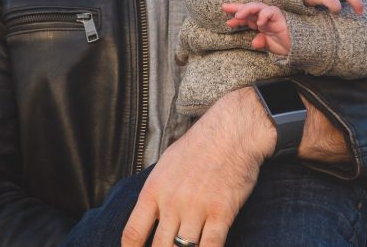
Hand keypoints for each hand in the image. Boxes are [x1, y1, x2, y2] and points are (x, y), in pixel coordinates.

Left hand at [122, 88, 275, 246]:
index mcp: (154, 190)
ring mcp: (197, 208)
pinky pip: (211, 246)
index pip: (133, 233)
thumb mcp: (167, 164)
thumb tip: (151, 213)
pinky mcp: (221, 212)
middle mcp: (172, 202)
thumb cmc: (201, 144)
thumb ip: (157, 191)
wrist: (233, 131)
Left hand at [222, 2, 290, 54]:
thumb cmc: (283, 45)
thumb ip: (260, 42)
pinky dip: (264, 15)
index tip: (228, 22)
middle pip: (249, 8)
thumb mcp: (268, 45)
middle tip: (224, 7)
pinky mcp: (280, 17)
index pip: (246, 17)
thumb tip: (254, 42)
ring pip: (258, 6)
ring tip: (238, 15)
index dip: (237, 19)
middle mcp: (265, 17)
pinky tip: (259, 22)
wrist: (297, 48)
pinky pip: (271, 11)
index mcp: (260, 23)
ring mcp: (272, 16)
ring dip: (247, 9)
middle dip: (237, 7)